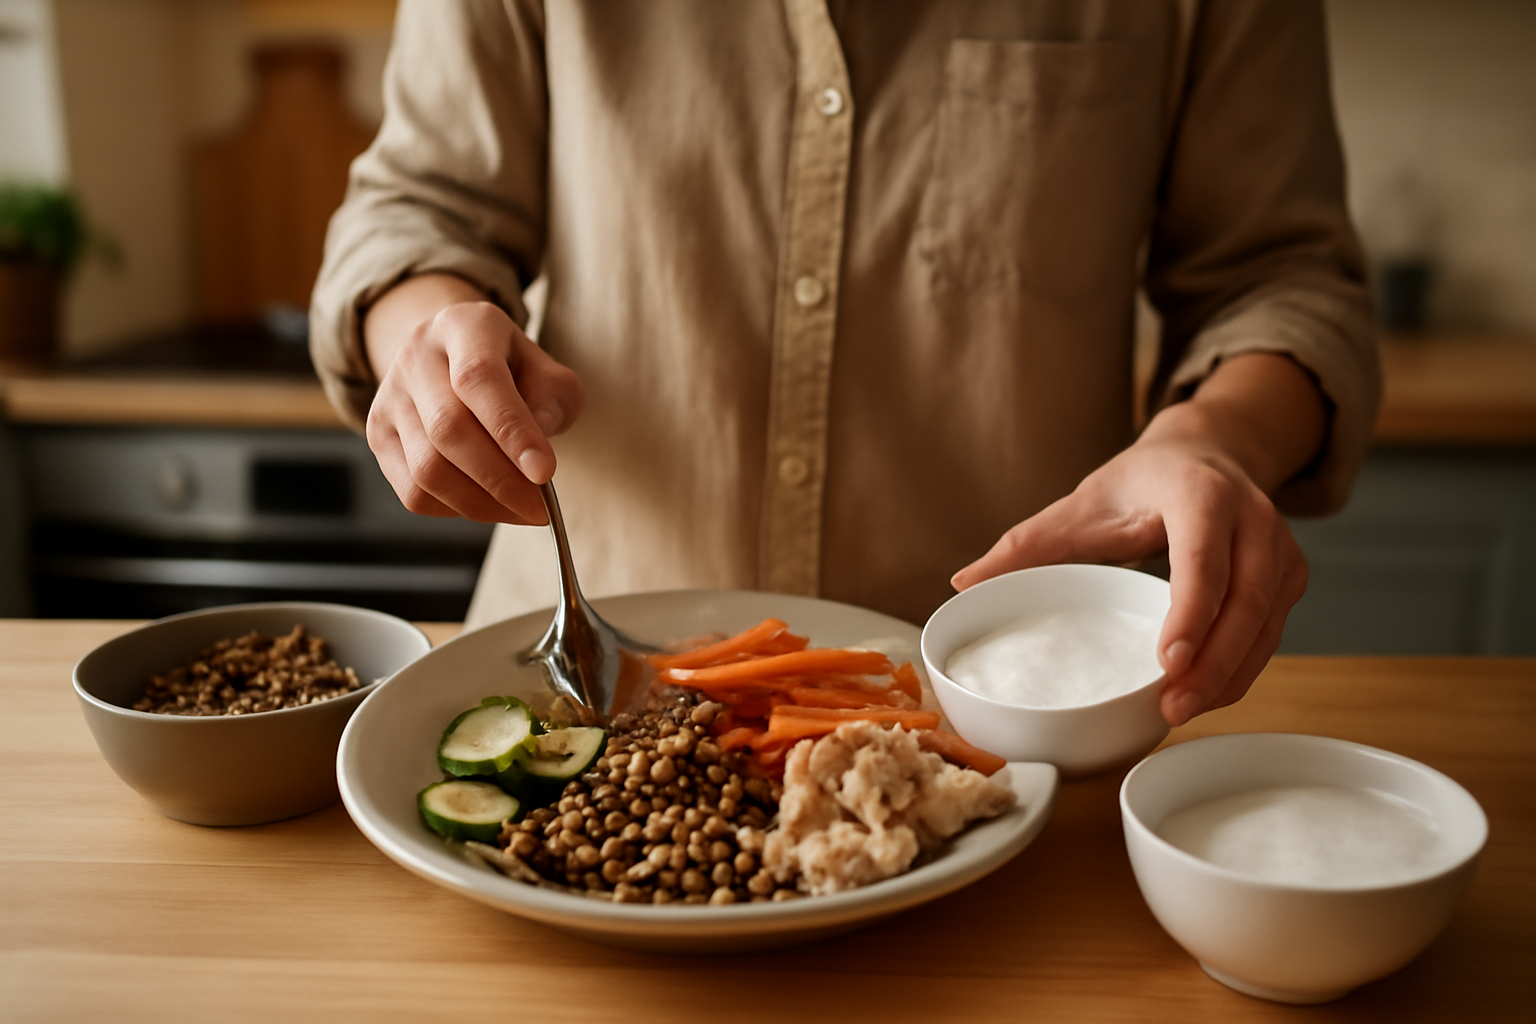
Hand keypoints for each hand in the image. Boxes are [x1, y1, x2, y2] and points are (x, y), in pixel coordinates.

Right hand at [363, 275, 583, 524]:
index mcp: (463, 326)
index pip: (479, 378)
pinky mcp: (378, 434)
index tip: (544, 473)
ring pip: (428, 468)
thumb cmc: (513, 368)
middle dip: (501, 479)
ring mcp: (390, 396)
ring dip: (482, 502)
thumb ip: (552, 402)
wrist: (455, 357)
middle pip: (449, 429)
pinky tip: (490, 505)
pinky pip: (413, 491)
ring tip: (522, 510)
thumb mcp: (546, 370)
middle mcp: (416, 356)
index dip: (511, 430)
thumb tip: (534, 457)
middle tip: (541, 508)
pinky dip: (457, 509)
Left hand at [950, 353, 1325, 726]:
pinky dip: (1242, 669)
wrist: (1207, 452)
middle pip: (1247, 600)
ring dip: (1231, 675)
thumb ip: (1025, 544)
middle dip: (1214, 662)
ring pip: (1267, 624)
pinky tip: (1206, 695)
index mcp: (1200, 493)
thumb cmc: (1139, 483)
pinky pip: (1272, 633)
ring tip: (1183, 712)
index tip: (1169, 661)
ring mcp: (1280, 548)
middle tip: (1172, 707)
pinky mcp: (1289, 577)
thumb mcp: (1080, 504)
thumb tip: (962, 583)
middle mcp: (1252, 518)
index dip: (1192, 609)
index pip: (1204, 555)